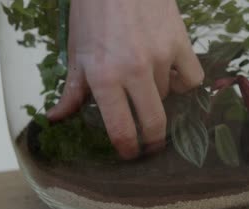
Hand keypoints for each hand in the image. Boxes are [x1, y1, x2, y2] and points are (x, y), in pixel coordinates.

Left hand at [47, 0, 203, 158]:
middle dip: (153, 141)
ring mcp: (161, 56)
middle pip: (154, 123)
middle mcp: (134, 70)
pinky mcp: (181, 42)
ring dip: (159, 98)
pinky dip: (184, 82)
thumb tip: (56, 119)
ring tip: (147, 84)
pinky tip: (173, 75)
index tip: (131, 154)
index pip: (121, 128)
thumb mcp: (77, 53)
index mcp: (103, 77)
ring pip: (168, 97)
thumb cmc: (92, 13)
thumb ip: (71, 91)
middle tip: (150, 144)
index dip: (128, 149)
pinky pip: (193, 78)